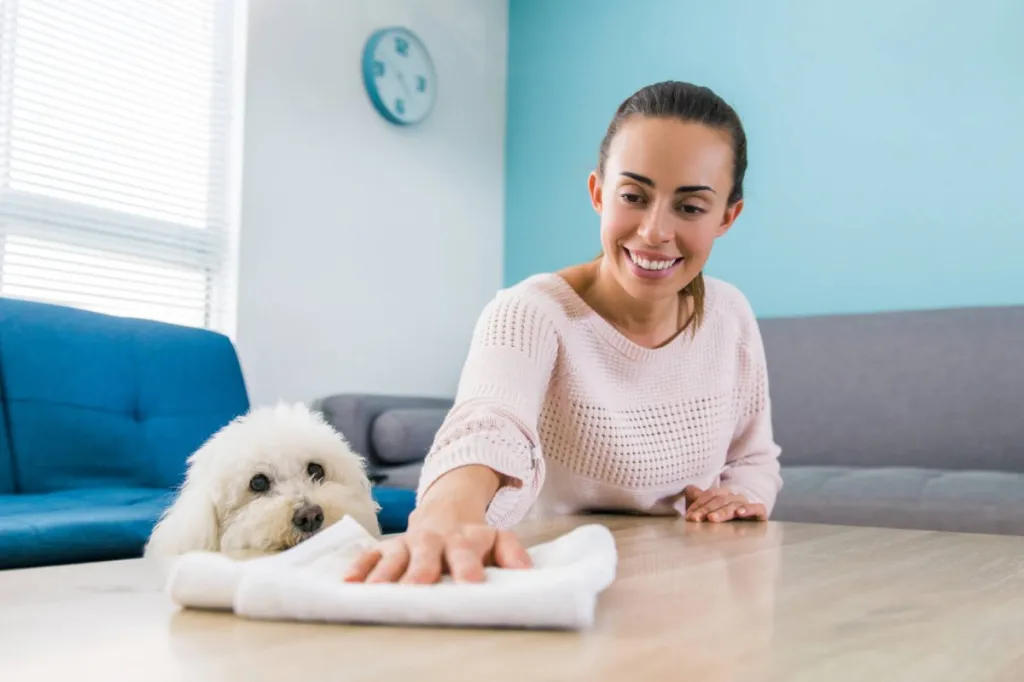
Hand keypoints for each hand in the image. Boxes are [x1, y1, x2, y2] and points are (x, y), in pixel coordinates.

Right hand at [342, 506, 531, 584]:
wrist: (446, 511)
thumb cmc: (473, 538)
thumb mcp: (497, 540)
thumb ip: (512, 553)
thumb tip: (526, 574)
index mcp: (466, 539)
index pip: (468, 554)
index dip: (469, 568)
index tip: (471, 584)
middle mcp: (435, 539)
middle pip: (428, 554)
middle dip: (421, 571)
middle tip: (417, 588)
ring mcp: (408, 541)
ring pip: (396, 556)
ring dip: (386, 573)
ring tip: (377, 591)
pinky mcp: (387, 546)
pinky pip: (370, 555)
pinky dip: (360, 567)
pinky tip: (349, 583)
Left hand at [680, 485, 766, 522]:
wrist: (743, 535)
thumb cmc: (719, 522)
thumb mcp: (705, 511)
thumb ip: (696, 499)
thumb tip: (689, 489)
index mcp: (722, 494)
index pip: (710, 495)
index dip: (698, 504)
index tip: (689, 516)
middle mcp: (735, 497)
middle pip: (720, 500)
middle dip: (706, 510)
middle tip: (696, 519)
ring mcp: (747, 505)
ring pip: (734, 505)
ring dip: (722, 512)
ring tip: (712, 519)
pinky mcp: (760, 514)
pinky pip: (758, 508)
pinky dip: (749, 509)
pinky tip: (739, 513)